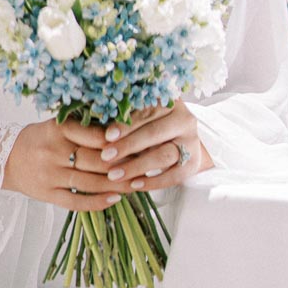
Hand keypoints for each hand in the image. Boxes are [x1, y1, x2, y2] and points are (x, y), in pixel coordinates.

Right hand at [2, 101, 212, 208]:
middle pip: (96, 160)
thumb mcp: (55, 125)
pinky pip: (76, 201)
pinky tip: (116, 199)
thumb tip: (121, 126)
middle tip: (147, 164)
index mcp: (56, 130)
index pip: (93, 135)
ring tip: (138, 183)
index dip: (117, 141)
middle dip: (123, 164)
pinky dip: (97, 202)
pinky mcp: (47, 194)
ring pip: (90, 182)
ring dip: (117, 184)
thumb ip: (82, 126)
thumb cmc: (37, 139)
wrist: (2, 160)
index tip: (139, 141)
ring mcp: (49, 175)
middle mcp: (52, 152)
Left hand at [84, 101, 212, 193]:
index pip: (147, 112)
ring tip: (114, 175)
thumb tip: (93, 124)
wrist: (180, 139)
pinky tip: (134, 185)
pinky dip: (153, 182)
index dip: (126, 124)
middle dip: (128, 146)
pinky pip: (174, 175)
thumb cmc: (149, 124)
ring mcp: (192, 142)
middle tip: (105, 157)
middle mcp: (185, 119)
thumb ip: (124, 116)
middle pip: (155, 133)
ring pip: (164, 155)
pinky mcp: (193, 163)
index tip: (106, 136)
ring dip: (137, 166)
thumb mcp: (140, 114)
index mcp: (170, 102)